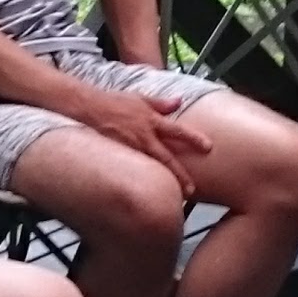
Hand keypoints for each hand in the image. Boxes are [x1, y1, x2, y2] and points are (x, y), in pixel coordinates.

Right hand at [81, 90, 214, 188]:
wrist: (88, 107)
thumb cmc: (114, 102)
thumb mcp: (140, 98)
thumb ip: (161, 103)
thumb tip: (179, 102)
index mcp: (152, 121)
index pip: (178, 130)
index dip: (194, 139)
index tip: (209, 148)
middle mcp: (144, 136)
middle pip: (166, 158)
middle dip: (180, 175)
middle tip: (191, 190)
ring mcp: (131, 148)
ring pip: (151, 168)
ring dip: (162, 182)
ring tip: (172, 198)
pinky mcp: (118, 156)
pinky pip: (133, 170)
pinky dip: (142, 180)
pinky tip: (146, 192)